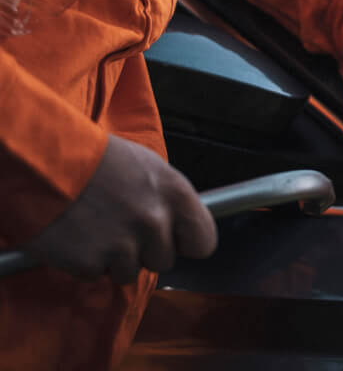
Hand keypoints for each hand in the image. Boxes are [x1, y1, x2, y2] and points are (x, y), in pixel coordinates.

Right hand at [22, 134, 216, 283]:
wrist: (46, 164)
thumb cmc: (99, 160)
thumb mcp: (148, 167)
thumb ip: (167, 199)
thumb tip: (177, 223)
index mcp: (175, 194)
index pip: (204, 241)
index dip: (186, 243)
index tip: (174, 240)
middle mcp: (154, 222)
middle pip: (164, 261)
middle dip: (145, 251)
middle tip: (121, 228)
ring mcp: (123, 245)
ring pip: (130, 273)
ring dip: (114, 259)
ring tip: (96, 228)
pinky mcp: (90, 263)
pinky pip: (95, 275)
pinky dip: (85, 262)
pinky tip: (77, 237)